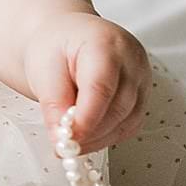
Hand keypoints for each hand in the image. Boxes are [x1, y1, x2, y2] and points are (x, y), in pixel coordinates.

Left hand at [23, 15, 148, 155]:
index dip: (85, 120)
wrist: (66, 37)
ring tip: (71, 143)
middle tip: (63, 147)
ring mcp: (141, 76)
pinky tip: (88, 137)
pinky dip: (109, 136)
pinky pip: (131, 124)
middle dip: (90, 133)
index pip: (101, 88)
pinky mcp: (142, 93)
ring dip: (99, 139)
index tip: (65, 141)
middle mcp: (131, 58)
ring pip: (128, 120)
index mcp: (105, 43)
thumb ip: (53, 104)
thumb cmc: (55, 48)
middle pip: (119, 107)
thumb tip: (61, 139)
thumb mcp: (43, 70)